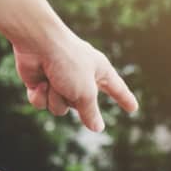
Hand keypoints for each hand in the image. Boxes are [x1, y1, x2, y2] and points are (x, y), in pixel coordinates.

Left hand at [12, 19, 137, 132]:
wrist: (37, 43)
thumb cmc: (68, 62)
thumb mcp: (85, 92)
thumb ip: (91, 112)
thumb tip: (97, 128)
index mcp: (99, 71)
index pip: (117, 89)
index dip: (125, 99)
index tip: (133, 108)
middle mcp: (81, 76)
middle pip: (81, 107)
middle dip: (73, 100)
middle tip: (68, 84)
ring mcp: (60, 80)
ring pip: (60, 108)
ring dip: (55, 98)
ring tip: (52, 81)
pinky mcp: (41, 83)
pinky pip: (43, 103)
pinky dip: (40, 96)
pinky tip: (39, 83)